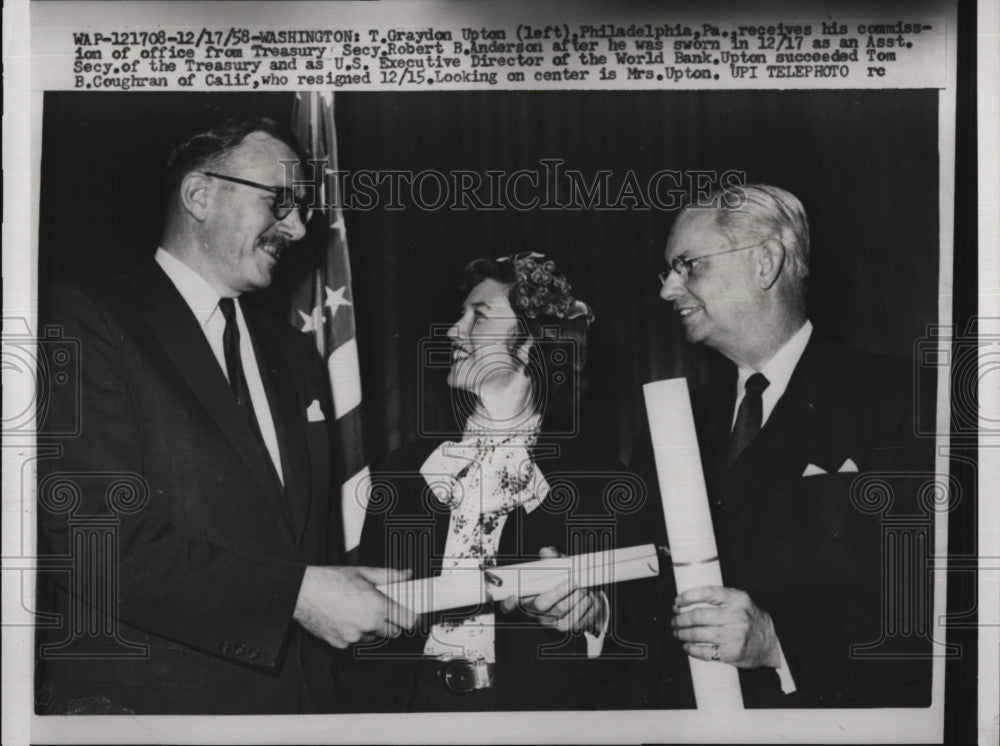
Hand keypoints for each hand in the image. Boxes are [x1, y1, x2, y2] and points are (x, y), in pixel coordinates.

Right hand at [293, 565, 416, 648]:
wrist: (303, 592)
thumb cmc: (331, 581)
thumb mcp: (364, 573)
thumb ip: (389, 576)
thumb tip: (406, 575)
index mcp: (378, 606)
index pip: (408, 622)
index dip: (411, 618)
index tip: (410, 615)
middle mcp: (368, 625)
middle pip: (393, 633)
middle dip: (392, 623)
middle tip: (383, 610)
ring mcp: (355, 637)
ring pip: (374, 637)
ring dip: (372, 628)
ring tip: (358, 611)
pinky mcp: (342, 644)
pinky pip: (356, 641)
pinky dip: (354, 633)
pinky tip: (345, 618)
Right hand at [499, 547, 604, 634]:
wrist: (581, 596)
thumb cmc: (562, 581)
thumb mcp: (555, 569)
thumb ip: (550, 560)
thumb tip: (547, 552)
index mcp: (528, 598)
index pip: (509, 606)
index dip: (509, 603)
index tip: (514, 596)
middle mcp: (538, 613)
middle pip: (542, 605)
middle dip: (558, 592)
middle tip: (572, 581)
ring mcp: (553, 622)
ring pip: (563, 613)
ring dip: (576, 599)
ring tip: (584, 588)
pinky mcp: (569, 628)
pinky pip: (578, 621)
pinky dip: (586, 607)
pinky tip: (589, 598)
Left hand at [671, 586, 781, 668]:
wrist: (770, 642)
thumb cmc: (749, 619)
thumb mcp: (739, 602)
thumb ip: (718, 598)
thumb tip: (684, 602)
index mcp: (737, 599)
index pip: (707, 593)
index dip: (688, 597)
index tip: (677, 602)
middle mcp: (736, 616)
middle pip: (698, 616)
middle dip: (680, 619)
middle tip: (675, 621)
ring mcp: (734, 636)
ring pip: (698, 634)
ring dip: (682, 634)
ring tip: (678, 633)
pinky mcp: (732, 653)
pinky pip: (705, 652)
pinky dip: (692, 649)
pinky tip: (687, 646)